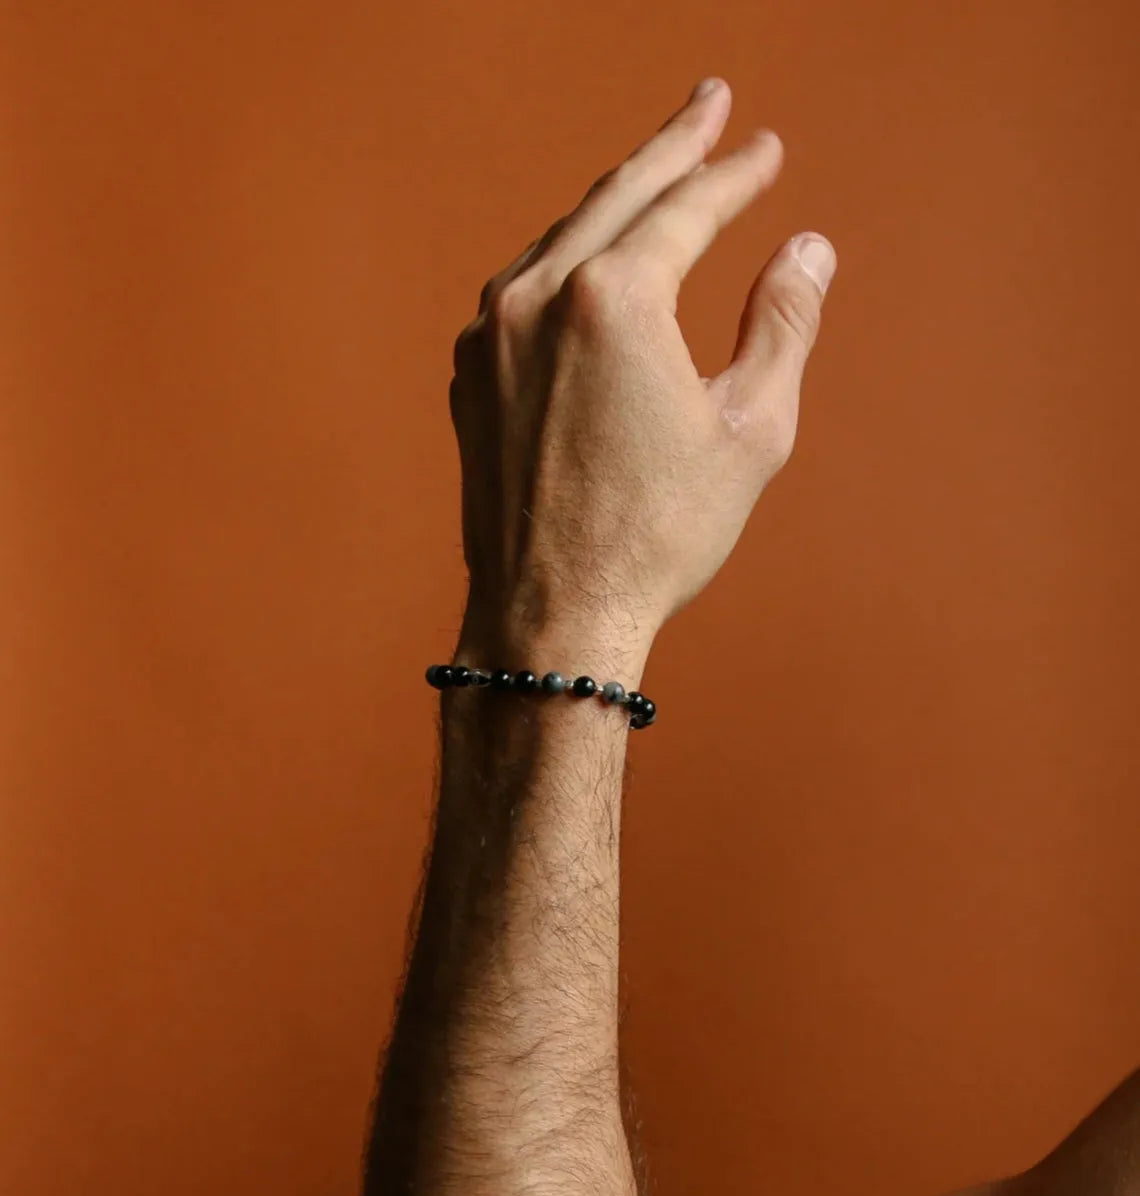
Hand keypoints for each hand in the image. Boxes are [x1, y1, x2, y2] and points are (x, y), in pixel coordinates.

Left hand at [450, 77, 835, 672]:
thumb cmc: (657, 535)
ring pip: (560, 237)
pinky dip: (565, 261)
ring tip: (656, 177)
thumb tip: (807, 248)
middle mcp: (536, 297)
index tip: (766, 148)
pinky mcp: (469, 375)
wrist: (553, 614)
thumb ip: (783, 323)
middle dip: (672, 146)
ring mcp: (490, 335)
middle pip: (616, 193)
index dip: (735, 173)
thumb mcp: (751, 429)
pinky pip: (522, 289)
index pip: (687, 206)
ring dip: (613, 201)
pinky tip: (589, 265)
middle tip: (711, 104)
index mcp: (613, 300)